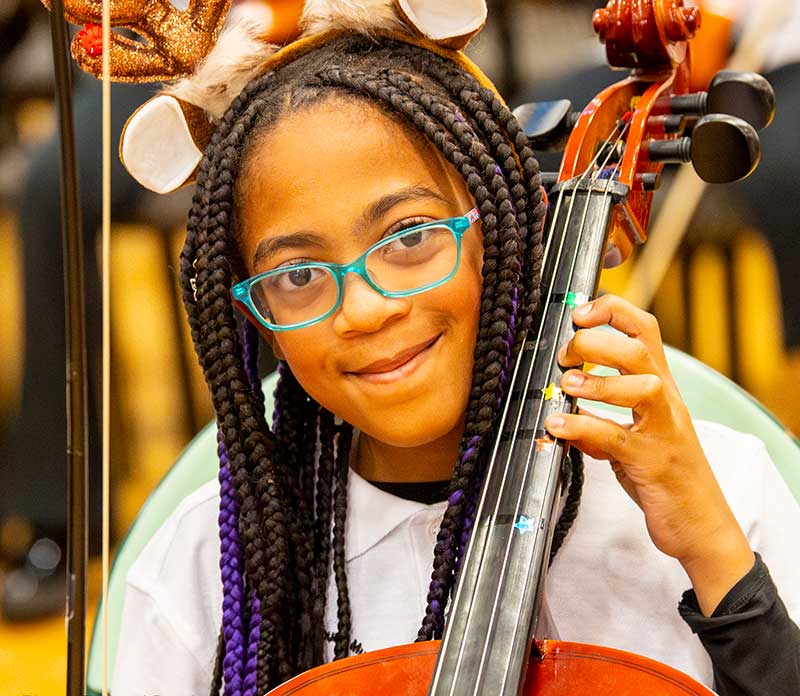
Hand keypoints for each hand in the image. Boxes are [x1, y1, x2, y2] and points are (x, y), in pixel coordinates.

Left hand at [544, 294, 753, 614]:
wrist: (700, 526)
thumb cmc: (663, 475)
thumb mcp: (626, 443)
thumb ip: (594, 426)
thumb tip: (555, 418)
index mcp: (660, 387)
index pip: (644, 330)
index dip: (612, 311)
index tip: (577, 312)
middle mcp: (666, 402)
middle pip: (639, 349)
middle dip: (595, 342)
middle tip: (563, 355)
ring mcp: (664, 431)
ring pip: (641, 386)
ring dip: (596, 380)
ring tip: (564, 385)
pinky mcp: (654, 462)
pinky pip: (617, 436)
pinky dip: (583, 427)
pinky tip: (557, 427)